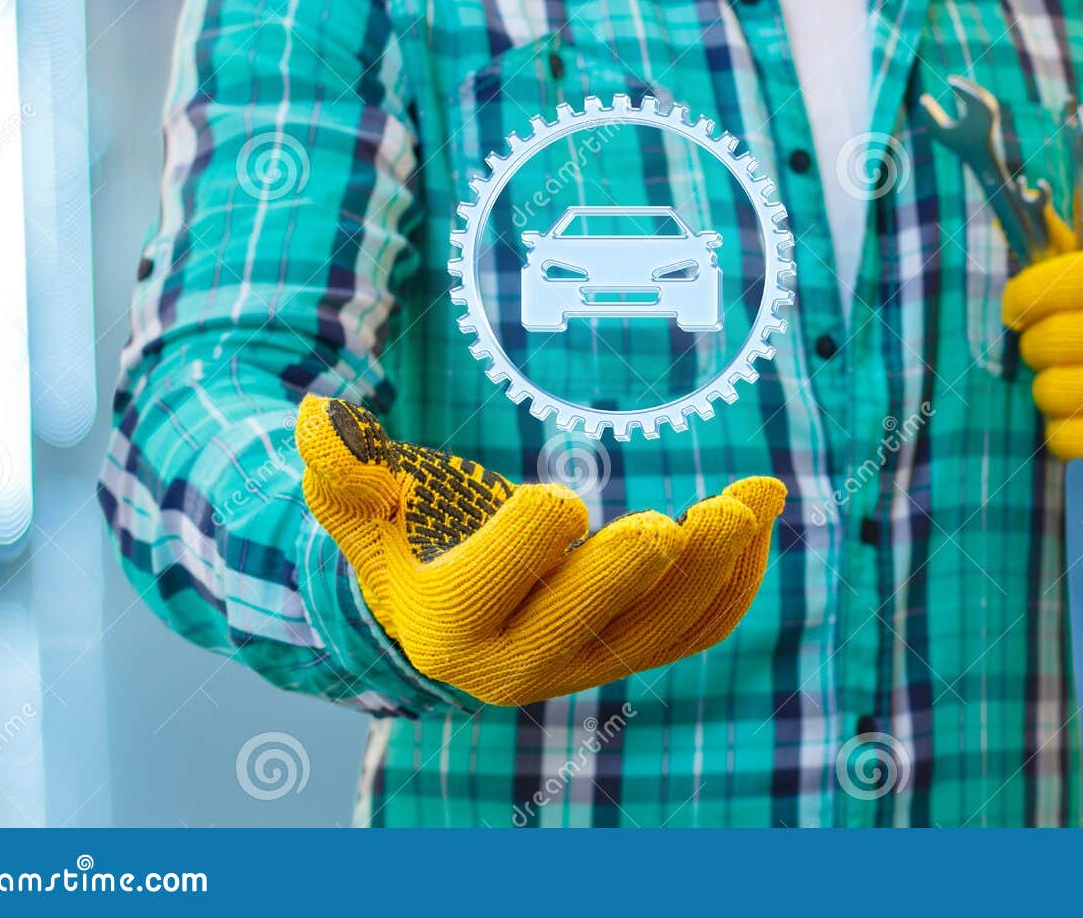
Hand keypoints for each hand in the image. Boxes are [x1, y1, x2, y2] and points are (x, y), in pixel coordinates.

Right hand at [296, 396, 784, 705]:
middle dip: (642, 571)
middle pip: (594, 621)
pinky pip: (698, 629)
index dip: (533, 539)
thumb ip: (340, 465)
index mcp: (447, 626)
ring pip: (664, 629)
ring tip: (752, 502)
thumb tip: (321, 418)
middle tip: (686, 519)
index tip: (563, 497)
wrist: (438, 610)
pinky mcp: (634, 650)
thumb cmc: (400, 538)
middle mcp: (520, 664)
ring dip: (716, 569)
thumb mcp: (359, 503)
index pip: (498, 583)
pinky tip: (761, 516)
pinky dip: (737, 579)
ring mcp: (587, 663)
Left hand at [1002, 249, 1082, 499]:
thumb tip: (1038, 239)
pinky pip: (1058, 434)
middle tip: (1067, 356)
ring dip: (1055, 394)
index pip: (1061, 280)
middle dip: (1041, 350)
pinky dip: (1067, 432)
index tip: (1017, 311)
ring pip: (1046, 389)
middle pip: (1046, 338)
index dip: (1023, 296)